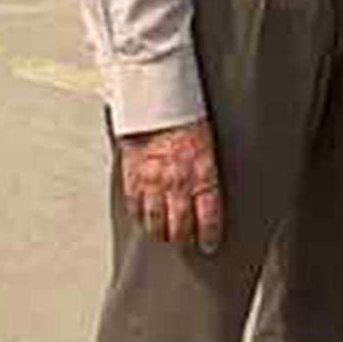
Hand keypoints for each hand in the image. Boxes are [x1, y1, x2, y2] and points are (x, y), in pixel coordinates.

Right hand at [117, 120, 222, 253]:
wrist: (156, 97)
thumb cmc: (186, 114)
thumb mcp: (209, 142)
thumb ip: (207, 170)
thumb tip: (210, 190)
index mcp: (202, 172)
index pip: (209, 216)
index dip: (209, 235)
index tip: (209, 244)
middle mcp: (178, 182)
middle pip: (179, 226)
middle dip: (183, 239)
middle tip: (185, 243)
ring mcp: (153, 182)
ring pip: (155, 221)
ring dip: (160, 232)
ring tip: (164, 235)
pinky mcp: (132, 177)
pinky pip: (135, 206)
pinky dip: (140, 216)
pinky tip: (144, 219)